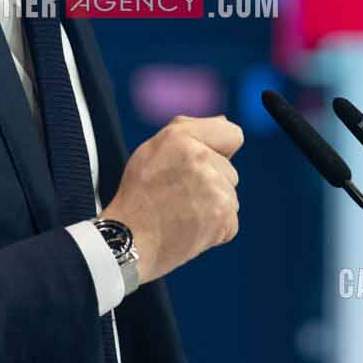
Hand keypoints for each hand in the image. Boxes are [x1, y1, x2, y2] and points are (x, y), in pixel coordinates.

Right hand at [103, 113, 241, 285]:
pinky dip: (215, 228)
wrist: (130, 240)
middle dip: (212, 182)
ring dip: (213, 206)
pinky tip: (190, 228)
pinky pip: (231, 221)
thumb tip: (226, 122)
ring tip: (182, 213)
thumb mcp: (153, 149)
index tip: (203, 164)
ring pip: (230, 196)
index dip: (220, 149)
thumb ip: (190, 129)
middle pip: (230, 171)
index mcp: (182, 137)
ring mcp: (215, 189)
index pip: (233, 134)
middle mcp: (201, 159)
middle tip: (179, 195)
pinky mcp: (223, 217)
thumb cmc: (139, 195)